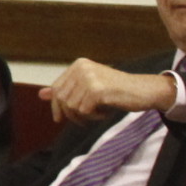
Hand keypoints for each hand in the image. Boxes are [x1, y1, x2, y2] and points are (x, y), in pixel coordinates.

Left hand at [44, 58, 177, 122]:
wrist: (145, 90)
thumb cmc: (117, 91)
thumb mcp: (89, 89)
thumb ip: (67, 90)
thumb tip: (41, 95)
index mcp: (78, 65)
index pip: (57, 88)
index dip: (56, 106)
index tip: (59, 119)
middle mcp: (82, 68)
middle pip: (61, 99)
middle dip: (70, 114)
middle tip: (83, 120)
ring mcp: (89, 78)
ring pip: (72, 107)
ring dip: (84, 116)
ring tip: (99, 113)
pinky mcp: (97, 90)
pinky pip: (84, 111)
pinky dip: (94, 117)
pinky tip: (106, 113)